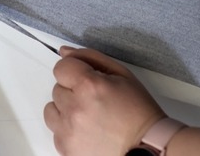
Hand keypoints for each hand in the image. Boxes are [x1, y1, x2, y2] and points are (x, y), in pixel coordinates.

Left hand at [45, 46, 165, 155]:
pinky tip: (87, 131)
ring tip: (88, 116)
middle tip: (95, 101)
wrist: (147, 147)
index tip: (85, 79)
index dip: (74, 71)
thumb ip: (90, 58)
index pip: (61, 68)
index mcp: (89, 86)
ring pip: (52, 110)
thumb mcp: (122, 75)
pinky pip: (56, 132)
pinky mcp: (66, 149)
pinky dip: (67, 130)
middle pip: (57, 88)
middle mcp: (75, 109)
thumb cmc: (138, 112)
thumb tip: (65, 52)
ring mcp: (68, 132)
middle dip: (73, 91)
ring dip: (66, 110)